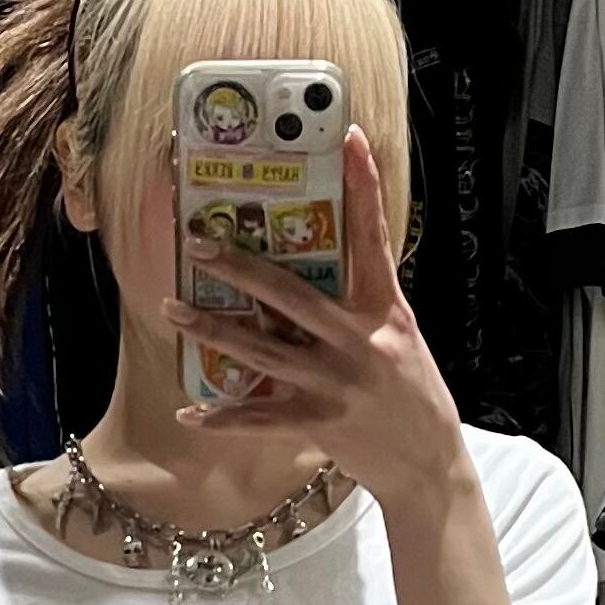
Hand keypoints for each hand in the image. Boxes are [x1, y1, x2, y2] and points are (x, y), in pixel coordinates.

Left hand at [164, 126, 466, 502]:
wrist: (430, 466)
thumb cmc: (413, 396)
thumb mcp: (401, 338)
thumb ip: (363, 306)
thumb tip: (313, 274)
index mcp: (385, 312)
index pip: (372, 239)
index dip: (363, 187)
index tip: (348, 139)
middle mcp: (360, 343)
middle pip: (292, 296)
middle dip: (241, 268)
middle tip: (199, 243)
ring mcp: (338, 384)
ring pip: (264, 352)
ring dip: (214, 330)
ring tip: (174, 309)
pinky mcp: (322, 424)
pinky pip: (262, 419)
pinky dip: (224, 418)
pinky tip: (190, 412)